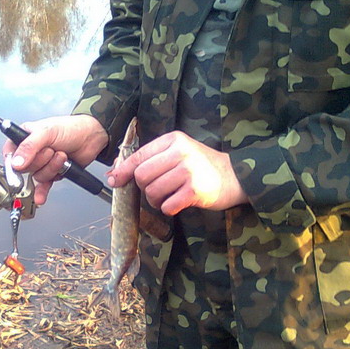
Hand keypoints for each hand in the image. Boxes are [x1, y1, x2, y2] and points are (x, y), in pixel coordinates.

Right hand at [3, 114, 108, 204]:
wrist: (91, 137)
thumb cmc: (70, 128)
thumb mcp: (47, 132)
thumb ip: (29, 147)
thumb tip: (16, 163)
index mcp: (25, 136)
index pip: (10, 152)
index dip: (13, 161)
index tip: (18, 165)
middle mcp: (32, 151)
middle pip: (25, 167)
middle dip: (41, 161)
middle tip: (51, 150)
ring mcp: (43, 162)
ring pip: (38, 175)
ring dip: (51, 168)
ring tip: (61, 156)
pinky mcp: (53, 172)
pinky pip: (43, 186)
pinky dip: (42, 192)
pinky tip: (40, 197)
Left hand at [108, 131, 247, 215]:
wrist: (236, 176)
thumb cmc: (202, 165)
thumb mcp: (179, 152)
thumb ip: (152, 157)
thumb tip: (116, 170)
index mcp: (174, 139)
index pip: (139, 156)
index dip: (122, 170)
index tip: (114, 180)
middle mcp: (180, 152)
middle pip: (142, 176)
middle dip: (144, 188)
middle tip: (156, 191)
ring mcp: (188, 171)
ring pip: (152, 192)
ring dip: (156, 201)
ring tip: (168, 198)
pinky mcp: (195, 191)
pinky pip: (167, 206)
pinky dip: (168, 209)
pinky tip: (178, 204)